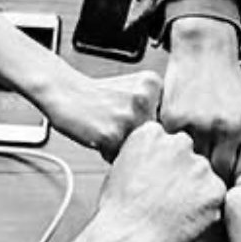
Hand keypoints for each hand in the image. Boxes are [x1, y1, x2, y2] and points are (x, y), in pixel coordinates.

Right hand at [45, 71, 162, 160]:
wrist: (63, 91)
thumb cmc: (97, 95)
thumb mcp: (133, 90)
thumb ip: (155, 108)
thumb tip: (177, 142)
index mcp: (153, 84)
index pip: (168, 122)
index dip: (151, 128)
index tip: (134, 122)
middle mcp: (144, 99)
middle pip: (155, 138)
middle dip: (138, 139)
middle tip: (117, 124)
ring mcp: (128, 117)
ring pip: (139, 150)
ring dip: (123, 146)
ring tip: (108, 129)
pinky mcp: (112, 134)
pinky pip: (118, 157)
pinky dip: (108, 152)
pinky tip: (98, 134)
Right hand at [92, 122, 226, 241]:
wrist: (124, 240)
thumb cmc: (117, 212)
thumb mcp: (120, 168)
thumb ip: (145, 156)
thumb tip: (159, 161)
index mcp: (152, 133)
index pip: (168, 143)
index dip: (162, 166)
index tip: (154, 182)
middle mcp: (179, 143)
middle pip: (189, 157)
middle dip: (181, 176)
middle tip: (165, 200)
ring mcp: (199, 166)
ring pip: (204, 177)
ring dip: (195, 193)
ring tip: (171, 214)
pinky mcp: (215, 190)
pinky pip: (215, 198)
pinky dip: (205, 211)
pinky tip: (182, 222)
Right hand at [160, 17, 240, 183]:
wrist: (205, 53)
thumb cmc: (230, 90)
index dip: (231, 186)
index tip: (223, 189)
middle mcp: (229, 128)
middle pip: (219, 176)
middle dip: (211, 182)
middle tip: (203, 185)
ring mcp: (201, 124)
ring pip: (194, 166)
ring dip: (190, 170)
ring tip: (188, 170)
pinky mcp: (174, 119)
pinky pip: (173, 150)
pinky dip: (173, 153)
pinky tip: (175, 149)